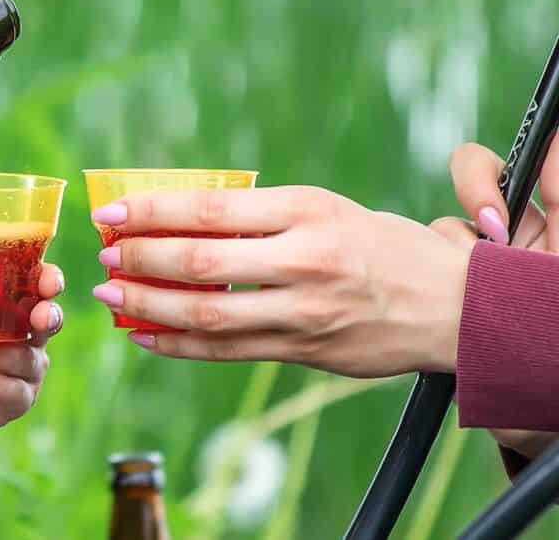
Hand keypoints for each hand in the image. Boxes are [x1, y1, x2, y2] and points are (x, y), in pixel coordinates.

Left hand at [0, 265, 65, 448]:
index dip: (48, 279)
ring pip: (31, 359)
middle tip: (38, 316)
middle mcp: (19, 331)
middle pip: (49, 320)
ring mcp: (18, 368)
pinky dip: (0, 385)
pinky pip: (18, 393)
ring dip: (6, 354)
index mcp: (3, 300)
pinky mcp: (11, 401)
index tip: (47, 280)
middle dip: (49, 316)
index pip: (37, 283)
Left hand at [89, 186, 472, 378]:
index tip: (112, 210)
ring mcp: (305, 311)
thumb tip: (183, 216)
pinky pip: (229, 350)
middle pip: (202, 261)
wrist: (455, 306)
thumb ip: (264, 215)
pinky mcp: (306, 351)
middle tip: (103, 253)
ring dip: (149, 304)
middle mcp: (305, 259)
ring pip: (209, 313)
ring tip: (111, 294)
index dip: (153, 210)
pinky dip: (180, 344)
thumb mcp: (328, 209)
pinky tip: (146, 335)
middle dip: (140, 257)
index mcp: (308, 209)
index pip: (212, 206)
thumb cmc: (384, 247)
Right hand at [435, 124, 558, 458]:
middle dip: (462, 240)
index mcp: (519, 227)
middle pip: (447, 212)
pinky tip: (450, 324)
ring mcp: (454, 283)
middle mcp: (483, 250)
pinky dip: (421, 297)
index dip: (479, 184)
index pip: (481, 172)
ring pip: (425, 248)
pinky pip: (409, 286)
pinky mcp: (431, 315)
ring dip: (449, 276)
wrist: (555, 404)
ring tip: (481, 313)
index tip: (493, 222)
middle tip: (487, 266)